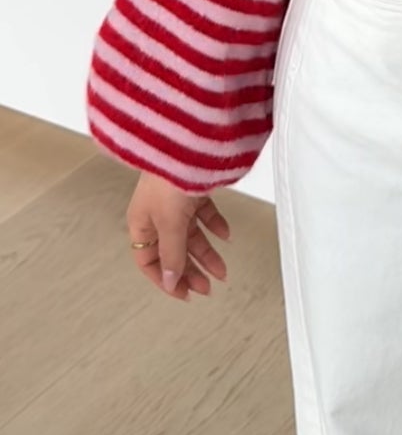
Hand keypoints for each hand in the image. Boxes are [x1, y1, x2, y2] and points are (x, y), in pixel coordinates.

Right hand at [126, 171, 231, 300]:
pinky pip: (204, 213)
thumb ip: (172, 254)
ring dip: (207, 253)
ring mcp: (175, 201)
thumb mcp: (169, 223)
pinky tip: (226, 235)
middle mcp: (156, 213)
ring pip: (191, 235)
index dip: (165, 279)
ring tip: (222, 271)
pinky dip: (215, 225)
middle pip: (173, 251)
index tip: (184, 293)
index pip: (149, 261)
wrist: (186, 141)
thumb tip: (172, 281)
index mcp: (141, 223)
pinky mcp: (193, 188)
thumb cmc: (168, 177)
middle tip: (207, 287)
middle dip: (190, 270)